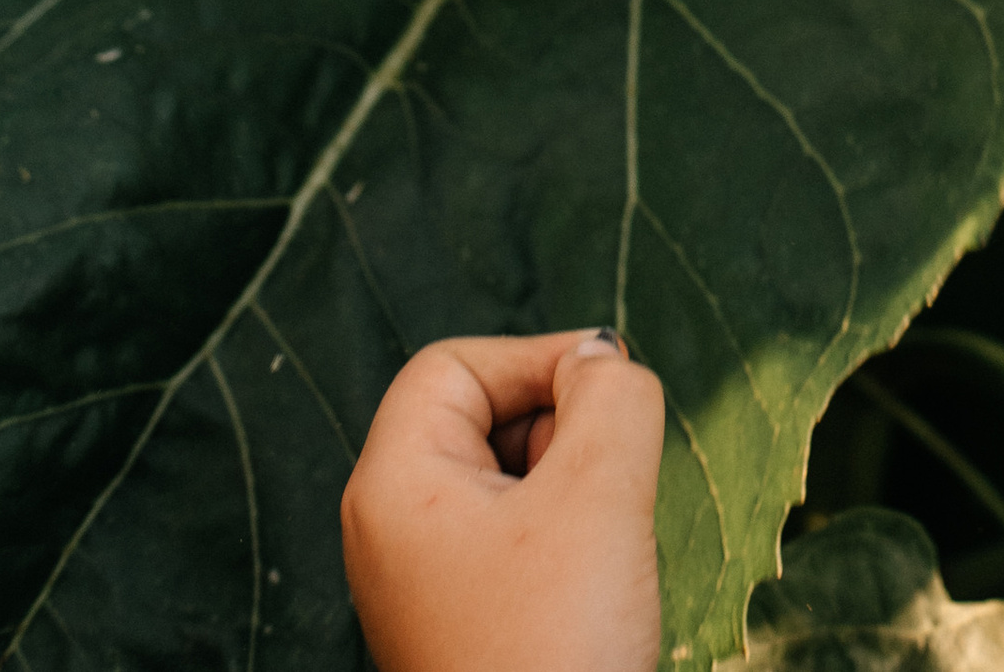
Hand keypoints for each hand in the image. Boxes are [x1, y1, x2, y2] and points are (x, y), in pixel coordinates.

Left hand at [342, 329, 663, 671]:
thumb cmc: (553, 649)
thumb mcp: (600, 497)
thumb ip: (613, 398)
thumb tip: (604, 362)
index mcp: (392, 486)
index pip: (456, 365)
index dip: (537, 361)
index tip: (609, 395)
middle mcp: (390, 531)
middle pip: (479, 417)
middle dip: (559, 428)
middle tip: (608, 482)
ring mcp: (422, 585)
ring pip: (503, 482)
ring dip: (568, 487)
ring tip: (603, 544)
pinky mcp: (459, 626)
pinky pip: (510, 542)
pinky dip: (561, 540)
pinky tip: (594, 584)